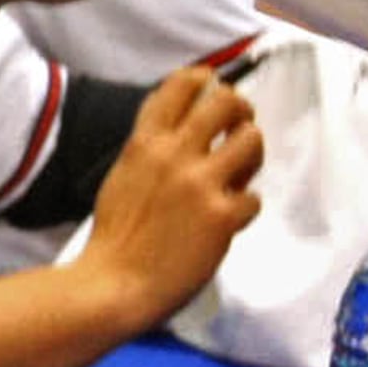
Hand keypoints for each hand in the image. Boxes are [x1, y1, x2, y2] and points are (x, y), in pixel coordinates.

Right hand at [76, 65, 263, 322]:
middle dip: (240, 111)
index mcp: (145, 142)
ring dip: (251, 155)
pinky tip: (228, 222)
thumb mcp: (122, 175)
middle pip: (227, 102)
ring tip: (241, 173)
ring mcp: (200, 184)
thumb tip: (178, 131)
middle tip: (240, 128)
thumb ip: (149, 149)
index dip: (204, 81)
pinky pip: (254, 198)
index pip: (181, 85)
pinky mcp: (221, 217)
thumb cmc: (115, 238)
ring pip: (251, 140)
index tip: (213, 87)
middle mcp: (174, 155)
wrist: (114, 285)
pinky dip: (244, 209)